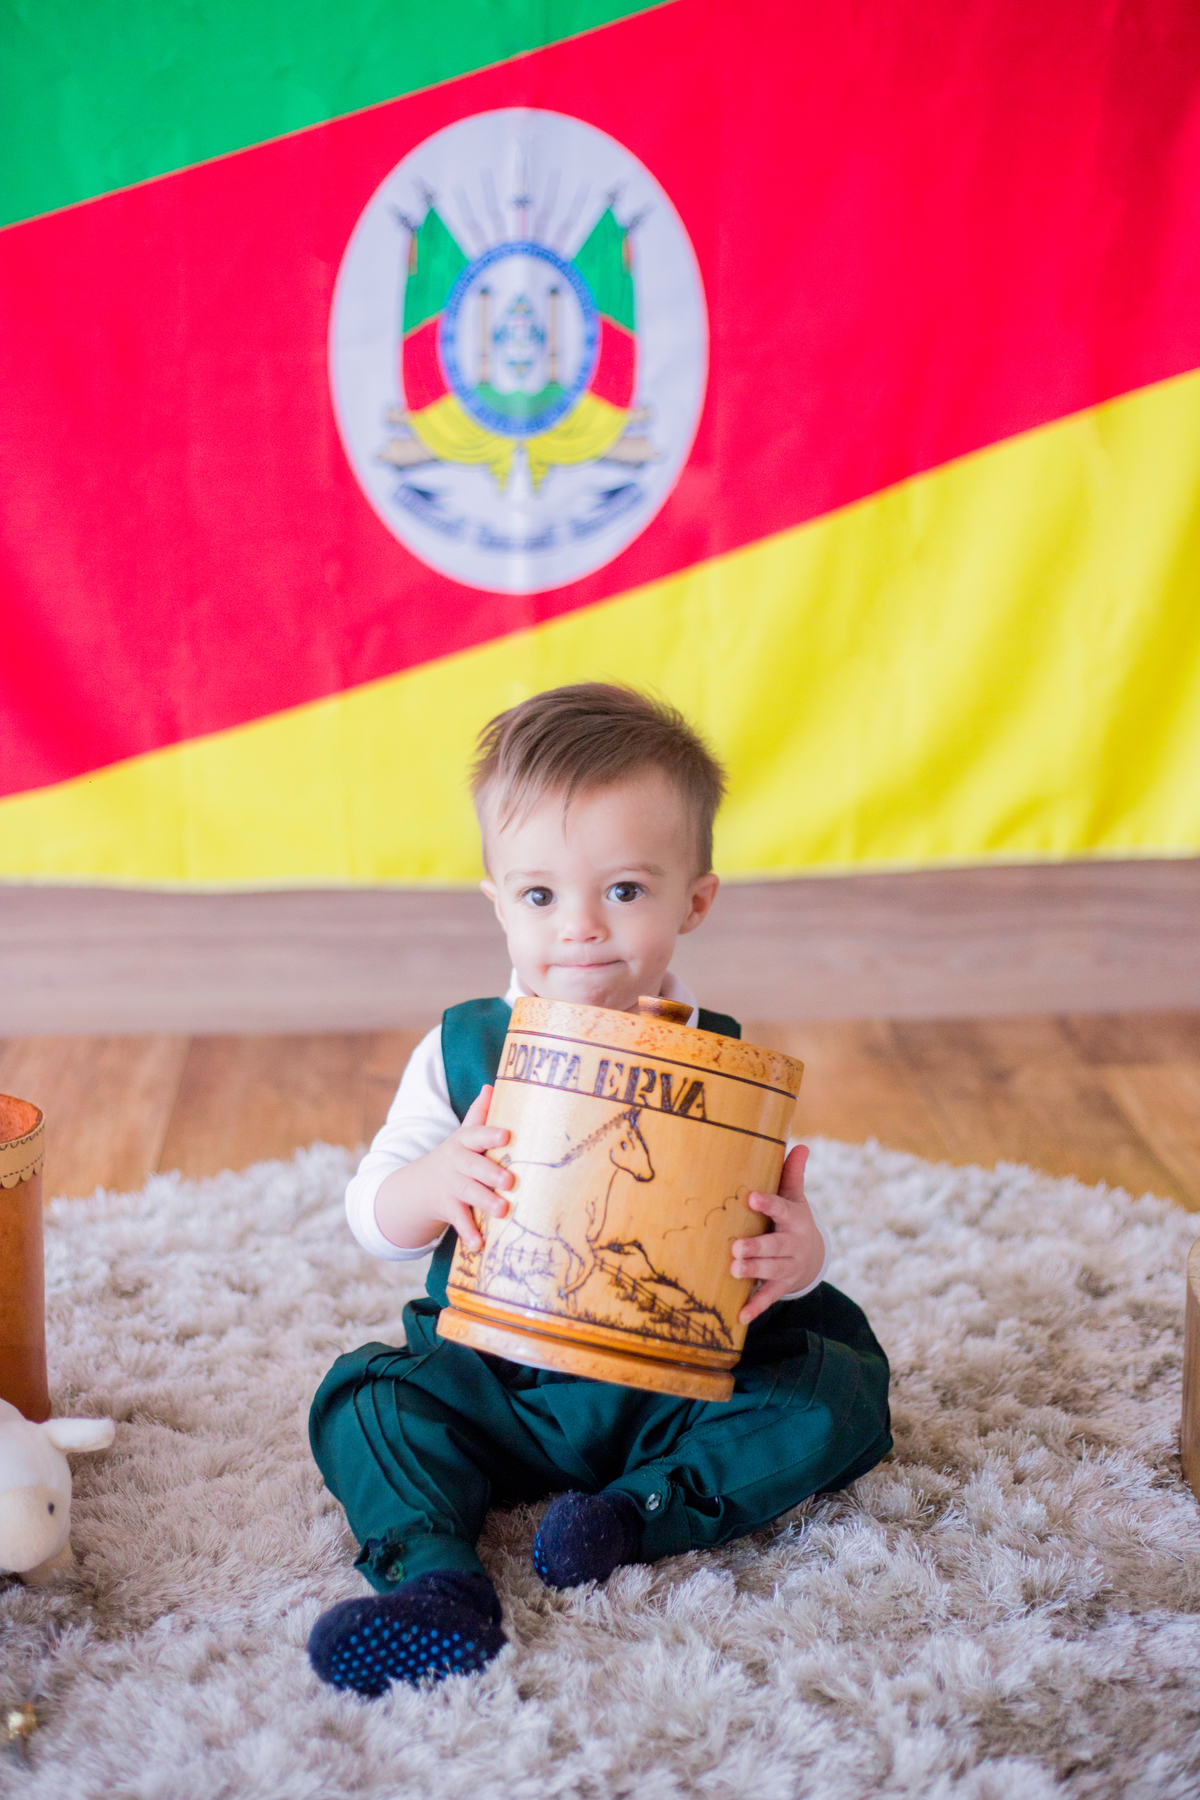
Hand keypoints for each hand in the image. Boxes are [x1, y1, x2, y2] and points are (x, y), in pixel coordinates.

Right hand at [373, 1086, 511, 1251]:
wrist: (420, 1185)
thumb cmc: (457, 1156)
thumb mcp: (464, 1134)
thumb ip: (479, 1113)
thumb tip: (492, 1085)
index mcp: (464, 1143)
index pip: (476, 1135)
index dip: (490, 1135)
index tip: (506, 1136)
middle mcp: (456, 1163)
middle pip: (473, 1166)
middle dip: (491, 1172)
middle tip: (510, 1180)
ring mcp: (451, 1187)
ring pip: (468, 1193)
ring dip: (485, 1202)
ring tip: (503, 1210)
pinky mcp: (448, 1208)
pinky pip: (459, 1221)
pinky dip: (469, 1233)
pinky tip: (480, 1244)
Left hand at [731, 1145, 822, 1324]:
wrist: (812, 1257)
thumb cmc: (792, 1220)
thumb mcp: (795, 1198)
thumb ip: (793, 1175)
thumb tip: (802, 1145)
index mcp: (794, 1218)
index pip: (782, 1210)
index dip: (768, 1204)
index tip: (751, 1199)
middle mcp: (793, 1244)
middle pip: (776, 1246)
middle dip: (757, 1248)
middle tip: (736, 1248)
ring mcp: (788, 1267)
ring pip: (772, 1271)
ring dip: (754, 1272)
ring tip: (734, 1270)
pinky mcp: (782, 1286)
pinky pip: (770, 1297)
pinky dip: (756, 1307)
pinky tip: (740, 1315)